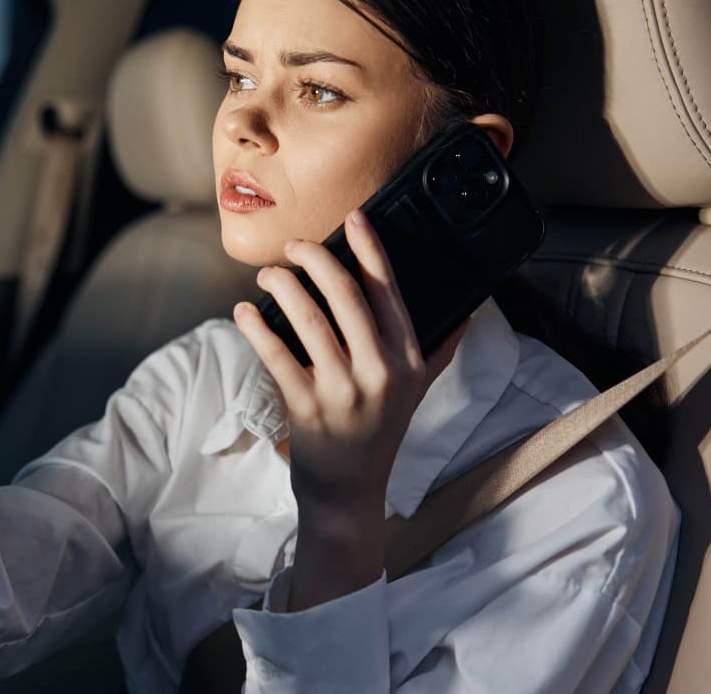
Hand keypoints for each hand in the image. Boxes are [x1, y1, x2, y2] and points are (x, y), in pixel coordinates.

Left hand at [232, 210, 467, 607]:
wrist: (349, 492)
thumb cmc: (380, 432)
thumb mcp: (417, 391)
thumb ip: (438, 349)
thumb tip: (467, 309)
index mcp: (410, 359)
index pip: (389, 290)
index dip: (369, 248)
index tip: (353, 218)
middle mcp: (381, 371)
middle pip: (345, 293)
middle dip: (314, 258)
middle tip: (293, 246)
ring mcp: (343, 390)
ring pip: (307, 317)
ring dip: (281, 285)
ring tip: (266, 276)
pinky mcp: (307, 407)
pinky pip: (275, 353)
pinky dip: (254, 326)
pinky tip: (244, 311)